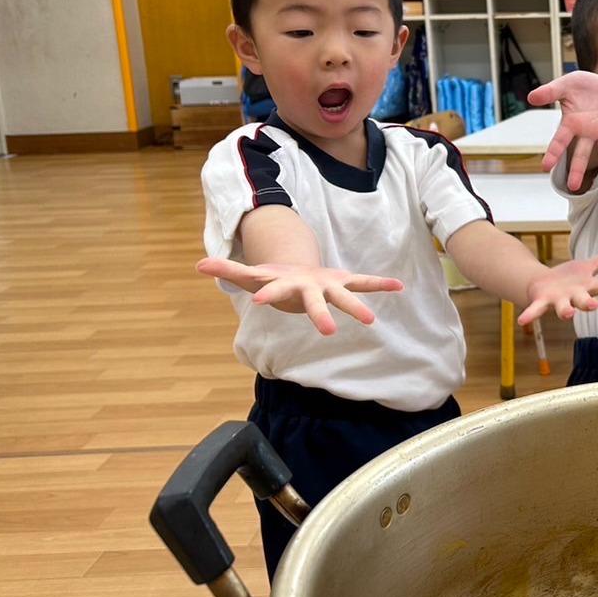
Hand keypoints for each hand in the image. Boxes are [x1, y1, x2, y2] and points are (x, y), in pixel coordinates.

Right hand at [196, 258, 403, 335]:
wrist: (297, 284)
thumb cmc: (274, 281)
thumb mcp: (251, 274)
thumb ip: (227, 269)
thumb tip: (198, 264)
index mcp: (286, 289)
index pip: (274, 291)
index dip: (267, 294)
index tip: (258, 301)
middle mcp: (309, 293)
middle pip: (315, 304)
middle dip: (320, 316)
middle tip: (328, 332)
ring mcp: (329, 289)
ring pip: (344, 297)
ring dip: (357, 307)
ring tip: (372, 320)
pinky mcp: (344, 281)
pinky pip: (364, 281)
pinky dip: (380, 283)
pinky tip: (399, 285)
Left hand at [519, 246, 597, 324]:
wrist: (543, 286)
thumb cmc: (569, 279)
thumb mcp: (587, 267)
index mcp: (587, 288)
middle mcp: (575, 297)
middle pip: (584, 301)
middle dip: (588, 303)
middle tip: (594, 305)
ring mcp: (559, 301)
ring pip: (564, 308)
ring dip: (566, 311)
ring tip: (568, 314)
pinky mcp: (542, 301)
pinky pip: (536, 310)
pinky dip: (530, 316)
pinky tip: (523, 321)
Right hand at [529, 71, 597, 190]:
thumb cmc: (578, 87)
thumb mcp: (563, 85)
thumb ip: (550, 92)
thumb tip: (531, 97)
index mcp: (572, 123)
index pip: (560, 141)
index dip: (553, 153)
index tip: (545, 168)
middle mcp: (588, 131)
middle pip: (581, 153)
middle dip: (577, 169)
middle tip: (574, 187)